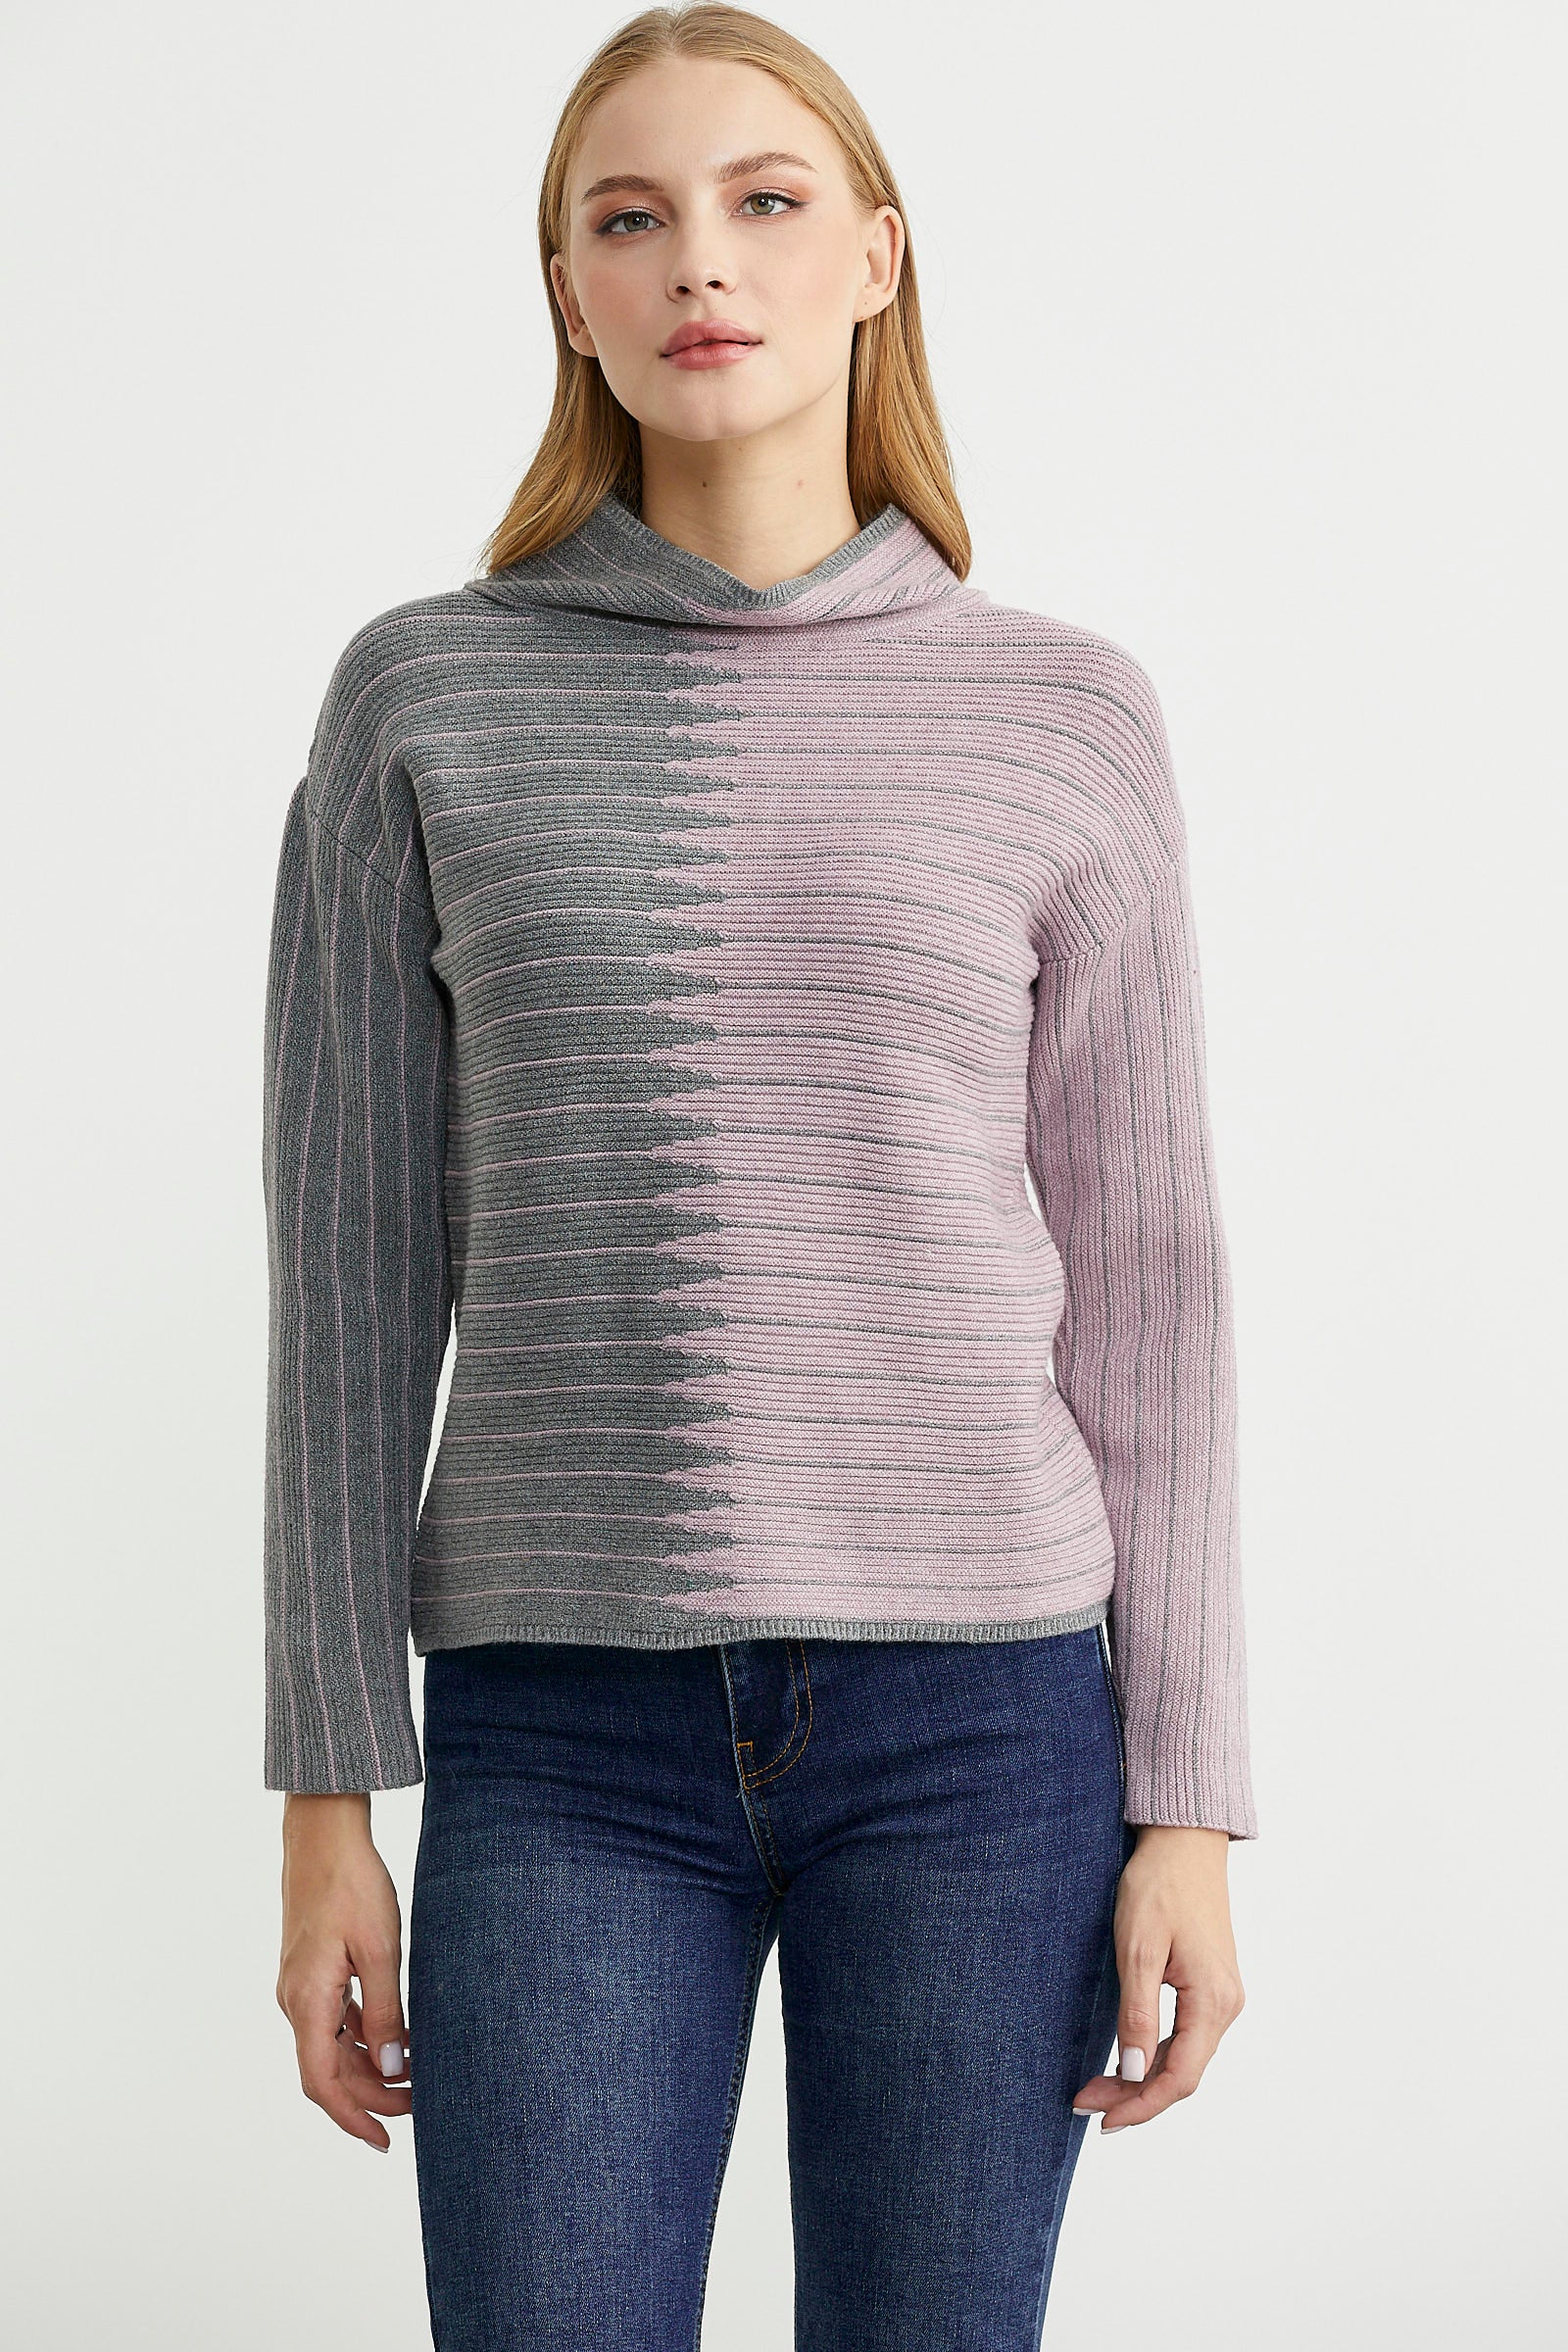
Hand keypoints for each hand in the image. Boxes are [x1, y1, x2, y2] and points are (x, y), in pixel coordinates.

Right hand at [276, 1793, 411, 2152]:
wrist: (324, 1835)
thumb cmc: (352, 1884)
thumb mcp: (380, 1951)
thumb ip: (387, 2014)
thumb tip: (393, 2069)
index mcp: (308, 2001)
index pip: (322, 2083)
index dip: (352, 2118)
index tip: (384, 2141)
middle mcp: (296, 2001)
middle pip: (329, 2071)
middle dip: (371, 2095)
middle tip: (418, 2105)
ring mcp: (300, 1987)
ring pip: (332, 2047)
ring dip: (368, 2068)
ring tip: (414, 2075)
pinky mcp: (311, 1972)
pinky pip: (333, 2021)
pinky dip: (362, 2038)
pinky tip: (395, 2038)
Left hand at [1071, 1824, 1245, 2132]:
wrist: (1184, 1842)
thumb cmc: (1159, 1885)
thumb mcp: (1138, 1949)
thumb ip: (1138, 2015)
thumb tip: (1137, 2076)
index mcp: (1212, 2001)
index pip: (1180, 2078)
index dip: (1141, 2106)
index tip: (1101, 2119)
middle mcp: (1226, 2005)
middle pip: (1183, 2074)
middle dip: (1135, 2096)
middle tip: (1085, 2102)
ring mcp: (1222, 1996)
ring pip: (1185, 2058)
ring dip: (1144, 2078)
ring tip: (1098, 2088)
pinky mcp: (1210, 1985)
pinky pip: (1187, 2036)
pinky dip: (1156, 2055)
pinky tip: (1129, 2060)